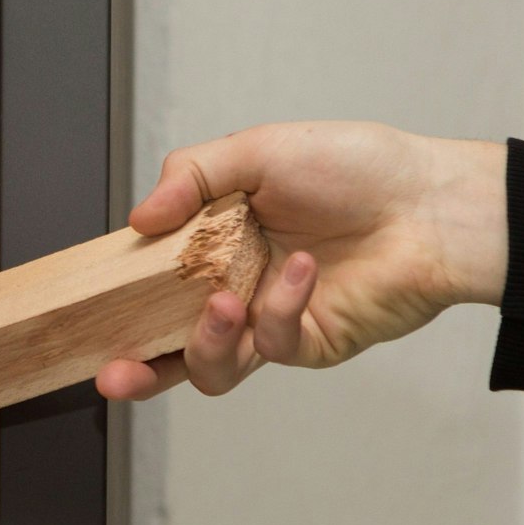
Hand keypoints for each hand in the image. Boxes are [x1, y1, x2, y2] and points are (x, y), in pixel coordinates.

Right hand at [96, 122, 507, 399]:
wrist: (434, 204)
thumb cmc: (360, 169)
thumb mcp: (260, 151)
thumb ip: (191, 177)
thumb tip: (138, 218)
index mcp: (215, 245)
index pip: (153, 284)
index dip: (119, 303)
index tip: (89, 310)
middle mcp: (235, 289)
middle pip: (169, 346)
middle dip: (135, 370)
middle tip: (112, 373)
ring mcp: (270, 322)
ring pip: (212, 366)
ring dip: (204, 341)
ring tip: (220, 304)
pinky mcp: (309, 345)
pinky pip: (272, 344)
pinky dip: (279, 306)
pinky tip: (301, 269)